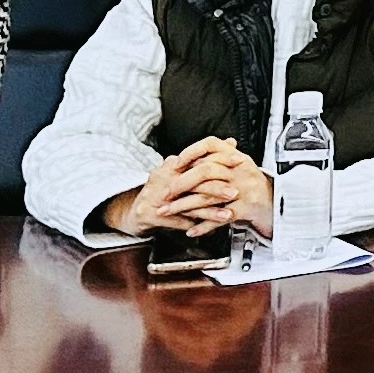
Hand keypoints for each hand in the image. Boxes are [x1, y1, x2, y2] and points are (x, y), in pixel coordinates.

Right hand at [107, 137, 257, 238]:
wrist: (134, 211)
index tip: (239, 162)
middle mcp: (163, 178)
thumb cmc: (162, 190)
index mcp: (172, 165)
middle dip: (216, 189)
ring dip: (209, 212)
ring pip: (187, 204)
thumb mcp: (182, 170)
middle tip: (235, 193)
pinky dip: (195, 226)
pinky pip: (177, 221)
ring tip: (227, 215)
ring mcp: (155, 196)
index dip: (220, 161)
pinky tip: (209, 230)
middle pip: (193, 182)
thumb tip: (231, 142)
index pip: (197, 160)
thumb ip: (206, 158)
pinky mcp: (150, 214)